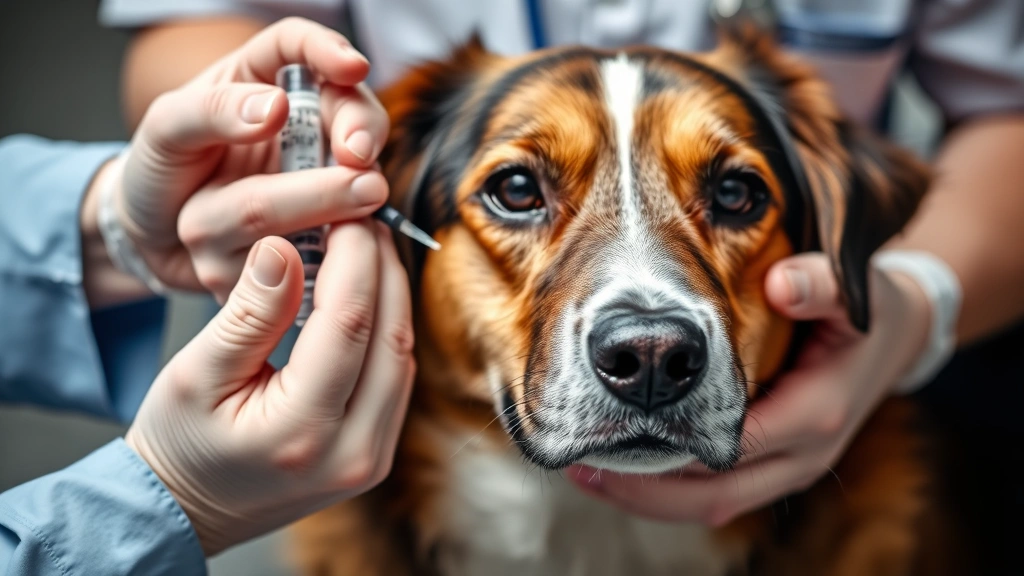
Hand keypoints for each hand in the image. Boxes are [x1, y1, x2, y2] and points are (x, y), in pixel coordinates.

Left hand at [110, 17, 389, 300]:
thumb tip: (278, 108)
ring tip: (350, 203)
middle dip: (361, 131)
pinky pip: (341, 223)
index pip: (303, 50)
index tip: (353, 68)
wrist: (155, 242)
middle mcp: (298, 123)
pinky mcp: (321, 221)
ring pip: (351, 170)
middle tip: (358, 159)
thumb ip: (212, 111)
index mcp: (261, 82)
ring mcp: (315, 173)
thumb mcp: (166, 131)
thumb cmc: (160, 172)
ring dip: (345, 192)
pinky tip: (325, 244)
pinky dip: (339, 234)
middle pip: (348, 109)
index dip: (331, 51)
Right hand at [125, 222, 413, 554]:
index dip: (354, 257)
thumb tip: (285, 248)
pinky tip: (369, 293)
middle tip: (364, 219)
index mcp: (301, 433)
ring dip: (392, 294)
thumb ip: (248, 313)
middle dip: (382, 267)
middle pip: (391, 335)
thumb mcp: (195, 373)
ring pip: (404, 354)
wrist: (189, 509)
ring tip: (368, 247)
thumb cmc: (181, 443)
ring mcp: (373, 459)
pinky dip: (388, 327)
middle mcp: (352, 453)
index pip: (350, 322)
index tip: (345, 214)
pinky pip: (399, 376)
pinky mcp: (378, 453)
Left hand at [566, 253, 930, 525]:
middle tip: (583, 471)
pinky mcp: (776, 467)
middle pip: (713, 495)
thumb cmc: (867, 312)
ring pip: (712, 504)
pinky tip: (626, 472)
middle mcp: (802, 455)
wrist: (896, 338)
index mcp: (816, 414)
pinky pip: (718, 493)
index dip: (669, 449)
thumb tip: (783, 283)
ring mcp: (789, 467)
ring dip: (650, 498)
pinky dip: (670, 491)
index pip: (731, 447)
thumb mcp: (854, 290)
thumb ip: (821, 284)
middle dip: (644, 491)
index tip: (610, 438)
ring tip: (590, 476)